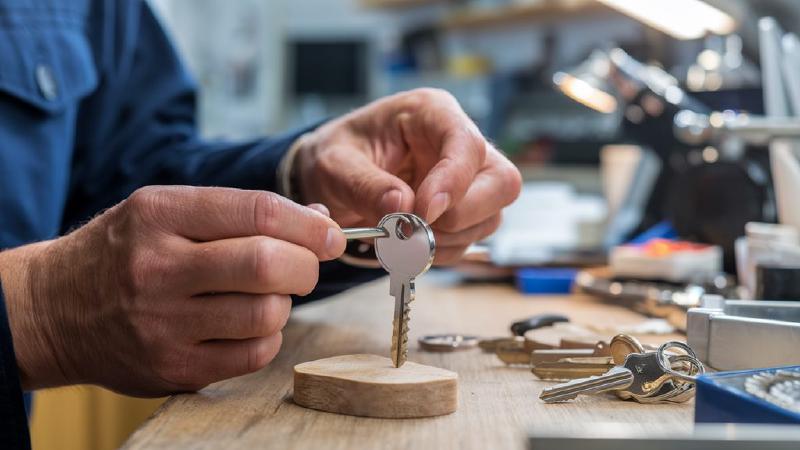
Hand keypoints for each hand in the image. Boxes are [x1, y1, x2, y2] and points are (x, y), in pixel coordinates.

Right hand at [0, 186, 344, 395]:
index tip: (330, 235)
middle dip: (306, 265)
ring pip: (267, 313)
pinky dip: (268, 337)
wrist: (54, 309)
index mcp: (159, 214)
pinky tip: (247, 325)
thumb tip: (318, 218)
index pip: (258, 212)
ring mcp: (164, 324)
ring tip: (265, 296)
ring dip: (284, 303)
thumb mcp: (166, 210)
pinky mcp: (173, 368)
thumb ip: (240, 211)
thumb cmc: (124, 252)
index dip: (310, 225)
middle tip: (304, 266)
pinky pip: (254, 354)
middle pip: (269, 265)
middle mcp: (158, 268)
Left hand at [294, 88, 521, 263]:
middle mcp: (459, 144)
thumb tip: (402, 207)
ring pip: (490, 217)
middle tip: (413, 229)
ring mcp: (469, 180)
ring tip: (399, 237)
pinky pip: (471, 240)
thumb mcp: (335, 165)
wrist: (332, 180)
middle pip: (501, 183)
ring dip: (446, 238)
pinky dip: (440, 251)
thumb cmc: (337, 158)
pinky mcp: (465, 210)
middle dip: (460, 216)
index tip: (425, 212)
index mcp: (432, 113)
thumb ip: (364, 184)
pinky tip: (408, 243)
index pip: (467, 144)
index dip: (454, 181)